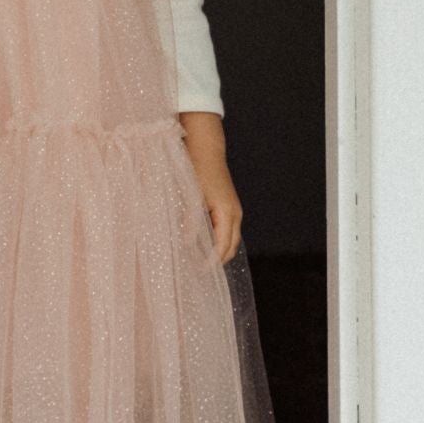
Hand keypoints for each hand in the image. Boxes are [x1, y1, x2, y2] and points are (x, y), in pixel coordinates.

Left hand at [178, 111, 242, 263]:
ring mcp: (234, 211)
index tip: (197, 273)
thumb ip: (190, 221)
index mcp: (227, 213)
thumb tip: (187, 244)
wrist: (206, 149)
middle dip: (216, 262)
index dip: (211, 263)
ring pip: (230, 241)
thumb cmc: (197, 170)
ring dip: (218, 253)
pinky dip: (218, 242)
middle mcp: (235, 214)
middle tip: (197, 272)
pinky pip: (227, 232)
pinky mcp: (229, 208)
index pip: (222, 247)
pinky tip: (203, 245)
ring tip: (199, 262)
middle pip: (230, 248)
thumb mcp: (191, 196)